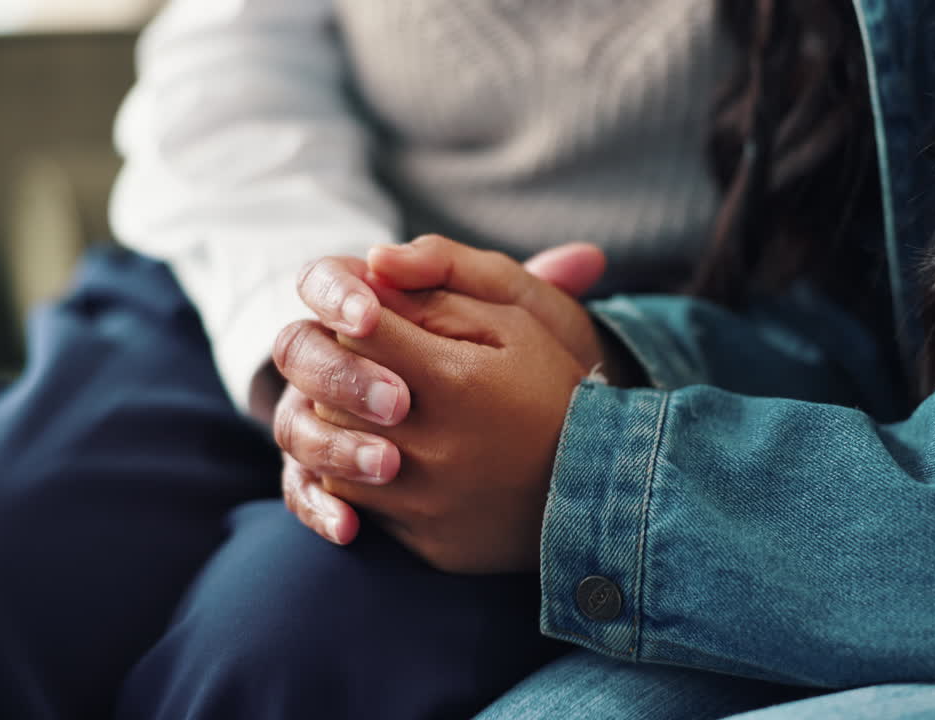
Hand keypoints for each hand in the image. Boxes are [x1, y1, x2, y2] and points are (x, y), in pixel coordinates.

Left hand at [275, 237, 608, 545]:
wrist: (601, 486)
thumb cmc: (555, 390)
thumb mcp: (516, 324)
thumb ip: (441, 296)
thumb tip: (373, 270)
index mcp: (453, 381)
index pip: (360, 333)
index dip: (357, 318)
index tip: (372, 319)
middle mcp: (432, 448)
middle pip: (333, 395)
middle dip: (342, 372)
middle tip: (368, 364)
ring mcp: (426, 503)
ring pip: (335, 455)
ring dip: (343, 425)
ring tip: (373, 411)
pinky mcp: (425, 543)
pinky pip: (359, 506)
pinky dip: (361, 477)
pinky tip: (389, 456)